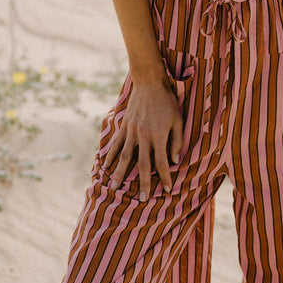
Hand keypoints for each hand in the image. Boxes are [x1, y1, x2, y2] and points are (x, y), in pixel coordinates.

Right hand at [103, 77, 183, 200]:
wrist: (150, 83)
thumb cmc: (167, 102)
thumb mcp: (178, 120)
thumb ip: (177, 141)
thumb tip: (175, 161)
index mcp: (158, 134)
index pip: (162, 162)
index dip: (166, 177)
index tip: (168, 189)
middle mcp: (143, 135)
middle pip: (143, 164)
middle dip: (144, 183)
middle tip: (143, 199)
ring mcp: (131, 131)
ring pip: (125, 156)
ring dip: (120, 173)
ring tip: (115, 187)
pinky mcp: (124, 126)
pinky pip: (116, 143)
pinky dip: (110, 155)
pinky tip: (105, 166)